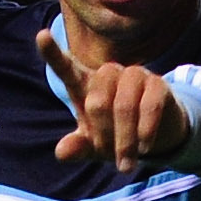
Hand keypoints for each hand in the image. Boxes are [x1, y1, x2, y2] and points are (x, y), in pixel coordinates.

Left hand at [39, 28, 188, 174]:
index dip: (53, 53)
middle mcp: (109, 74)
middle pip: (98, 101)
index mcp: (85, 85)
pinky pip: (149, 106)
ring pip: (124, 105)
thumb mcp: (93, 146)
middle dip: (103, 135)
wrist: (154, 137)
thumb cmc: (115, 136)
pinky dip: (145, 131)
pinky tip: (144, 149)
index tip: (41, 36)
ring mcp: (135, 75)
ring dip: (124, 140)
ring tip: (125, 164)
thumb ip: (77, 147)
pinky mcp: (159, 84)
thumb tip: (62, 152)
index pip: (66, 68)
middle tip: (108, 156)